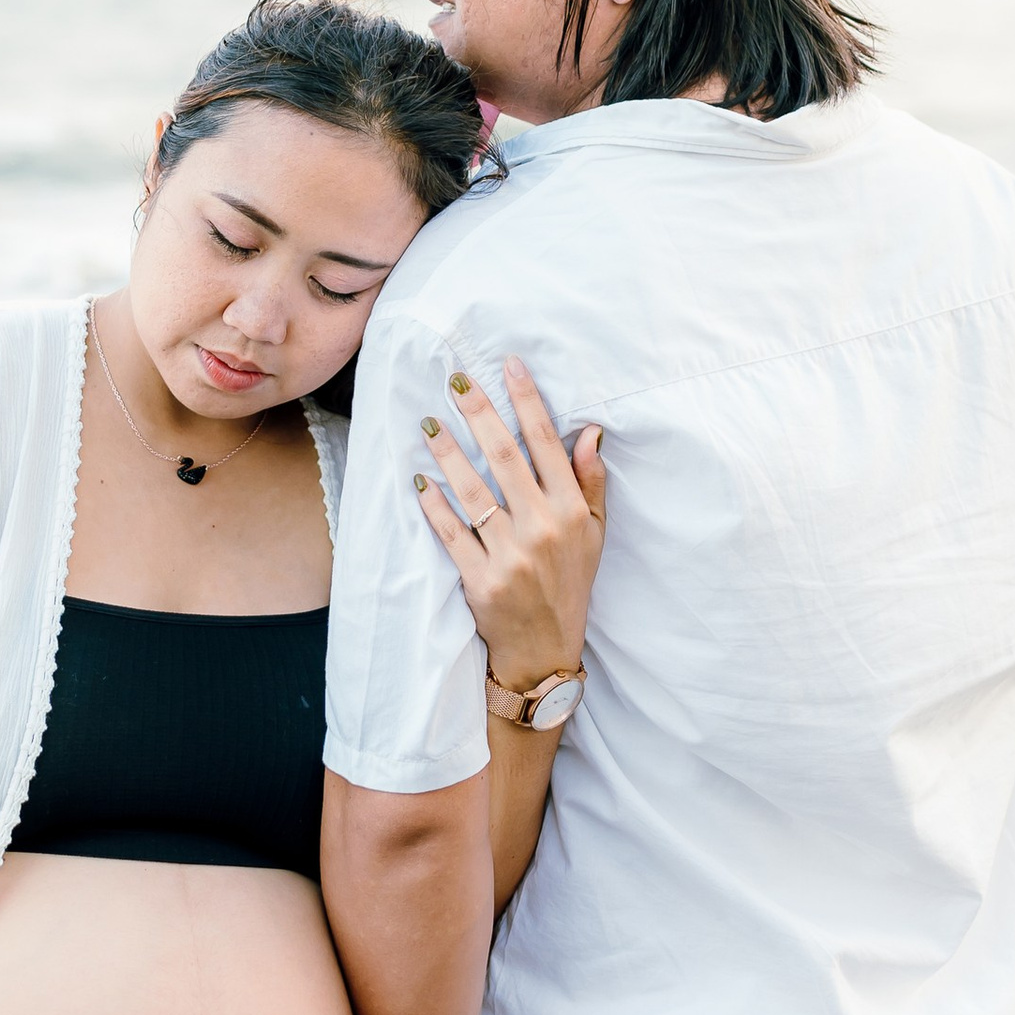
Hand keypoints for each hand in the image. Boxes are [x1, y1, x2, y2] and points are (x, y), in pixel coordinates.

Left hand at [415, 359, 606, 690]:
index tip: (509, 365)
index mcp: (571, 511)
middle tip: (455, 381)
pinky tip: (420, 480)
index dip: (528, 401)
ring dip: (447, 453)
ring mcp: (510, 554)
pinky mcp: (480, 578)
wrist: (546, 649)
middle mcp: (542, 527)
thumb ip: (591, 481)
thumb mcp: (594, 534)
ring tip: (428, 423)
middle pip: (504, 457)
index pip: (546, 444)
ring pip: (473, 491)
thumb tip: (589, 431)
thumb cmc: (570, 583)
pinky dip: (434, 506)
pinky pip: (452, 533)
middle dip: (479, 413)